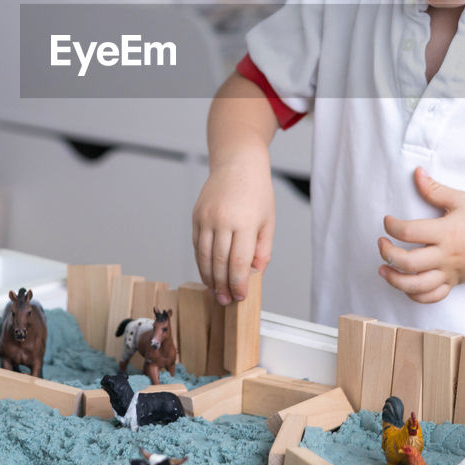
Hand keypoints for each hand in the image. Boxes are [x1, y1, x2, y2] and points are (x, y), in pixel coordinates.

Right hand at [192, 158, 273, 305]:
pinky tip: (207, 272)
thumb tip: (253, 273)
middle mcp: (222, 220)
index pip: (238, 262)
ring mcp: (206, 217)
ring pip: (203, 256)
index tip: (240, 297)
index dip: (238, 284)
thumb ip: (262, 249)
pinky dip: (201, 262)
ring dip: (209, 277)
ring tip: (215, 291)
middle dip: (222, 285)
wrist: (238, 163)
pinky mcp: (196, 216)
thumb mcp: (268, 220)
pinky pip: (197, 244)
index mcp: (245, 222)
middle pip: (219, 262)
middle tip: (225, 301)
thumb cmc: (257, 192)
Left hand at [377, 167, 464, 302]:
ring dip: (394, 280)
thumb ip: (436, 189)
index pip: (409, 232)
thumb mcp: (462, 200)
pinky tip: (405, 284)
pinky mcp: (454, 283)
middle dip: (387, 254)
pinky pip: (432, 297)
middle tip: (381, 243)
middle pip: (408, 263)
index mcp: (446, 232)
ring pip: (416, 286)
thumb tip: (417, 172)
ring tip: (383, 269)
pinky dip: (415, 295)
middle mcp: (446, 256)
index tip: (388, 221)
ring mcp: (450, 273)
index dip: (391, 226)